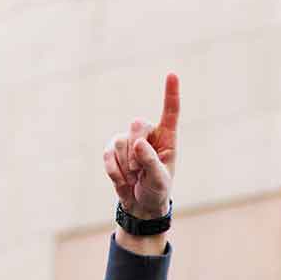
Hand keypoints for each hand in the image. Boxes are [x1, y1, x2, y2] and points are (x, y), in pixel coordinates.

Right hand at [103, 73, 179, 219]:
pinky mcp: (113, 149)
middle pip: (137, 124)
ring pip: (120, 141)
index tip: (172, 74)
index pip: (170, 112)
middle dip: (136, 148)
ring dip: (126, 165)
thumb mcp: (159, 180)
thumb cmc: (156, 190)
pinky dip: (114, 170)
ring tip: (134, 178)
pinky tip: (123, 181)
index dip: (171, 94)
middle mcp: (148, 135)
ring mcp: (129, 140)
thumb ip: (151, 162)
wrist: (140, 205)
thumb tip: (138, 144)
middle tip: (140, 171)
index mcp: (167, 139)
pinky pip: (107, 153)